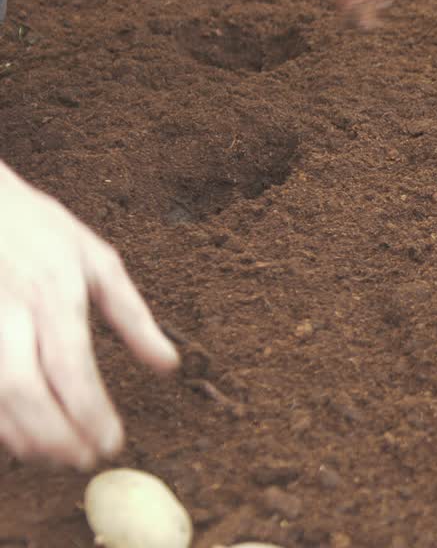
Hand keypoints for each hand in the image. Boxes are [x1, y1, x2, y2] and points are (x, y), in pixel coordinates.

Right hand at [0, 165, 178, 468]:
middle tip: (84, 460)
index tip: (112, 444)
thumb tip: (169, 366)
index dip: (90, 413)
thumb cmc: (38, 228)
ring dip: (23, 437)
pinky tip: (19, 435)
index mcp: (52, 293)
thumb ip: (133, 317)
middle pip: (25, 391)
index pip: (72, 367)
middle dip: (55, 436)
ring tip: (56, 455)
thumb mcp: (97, 260)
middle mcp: (7, 313)